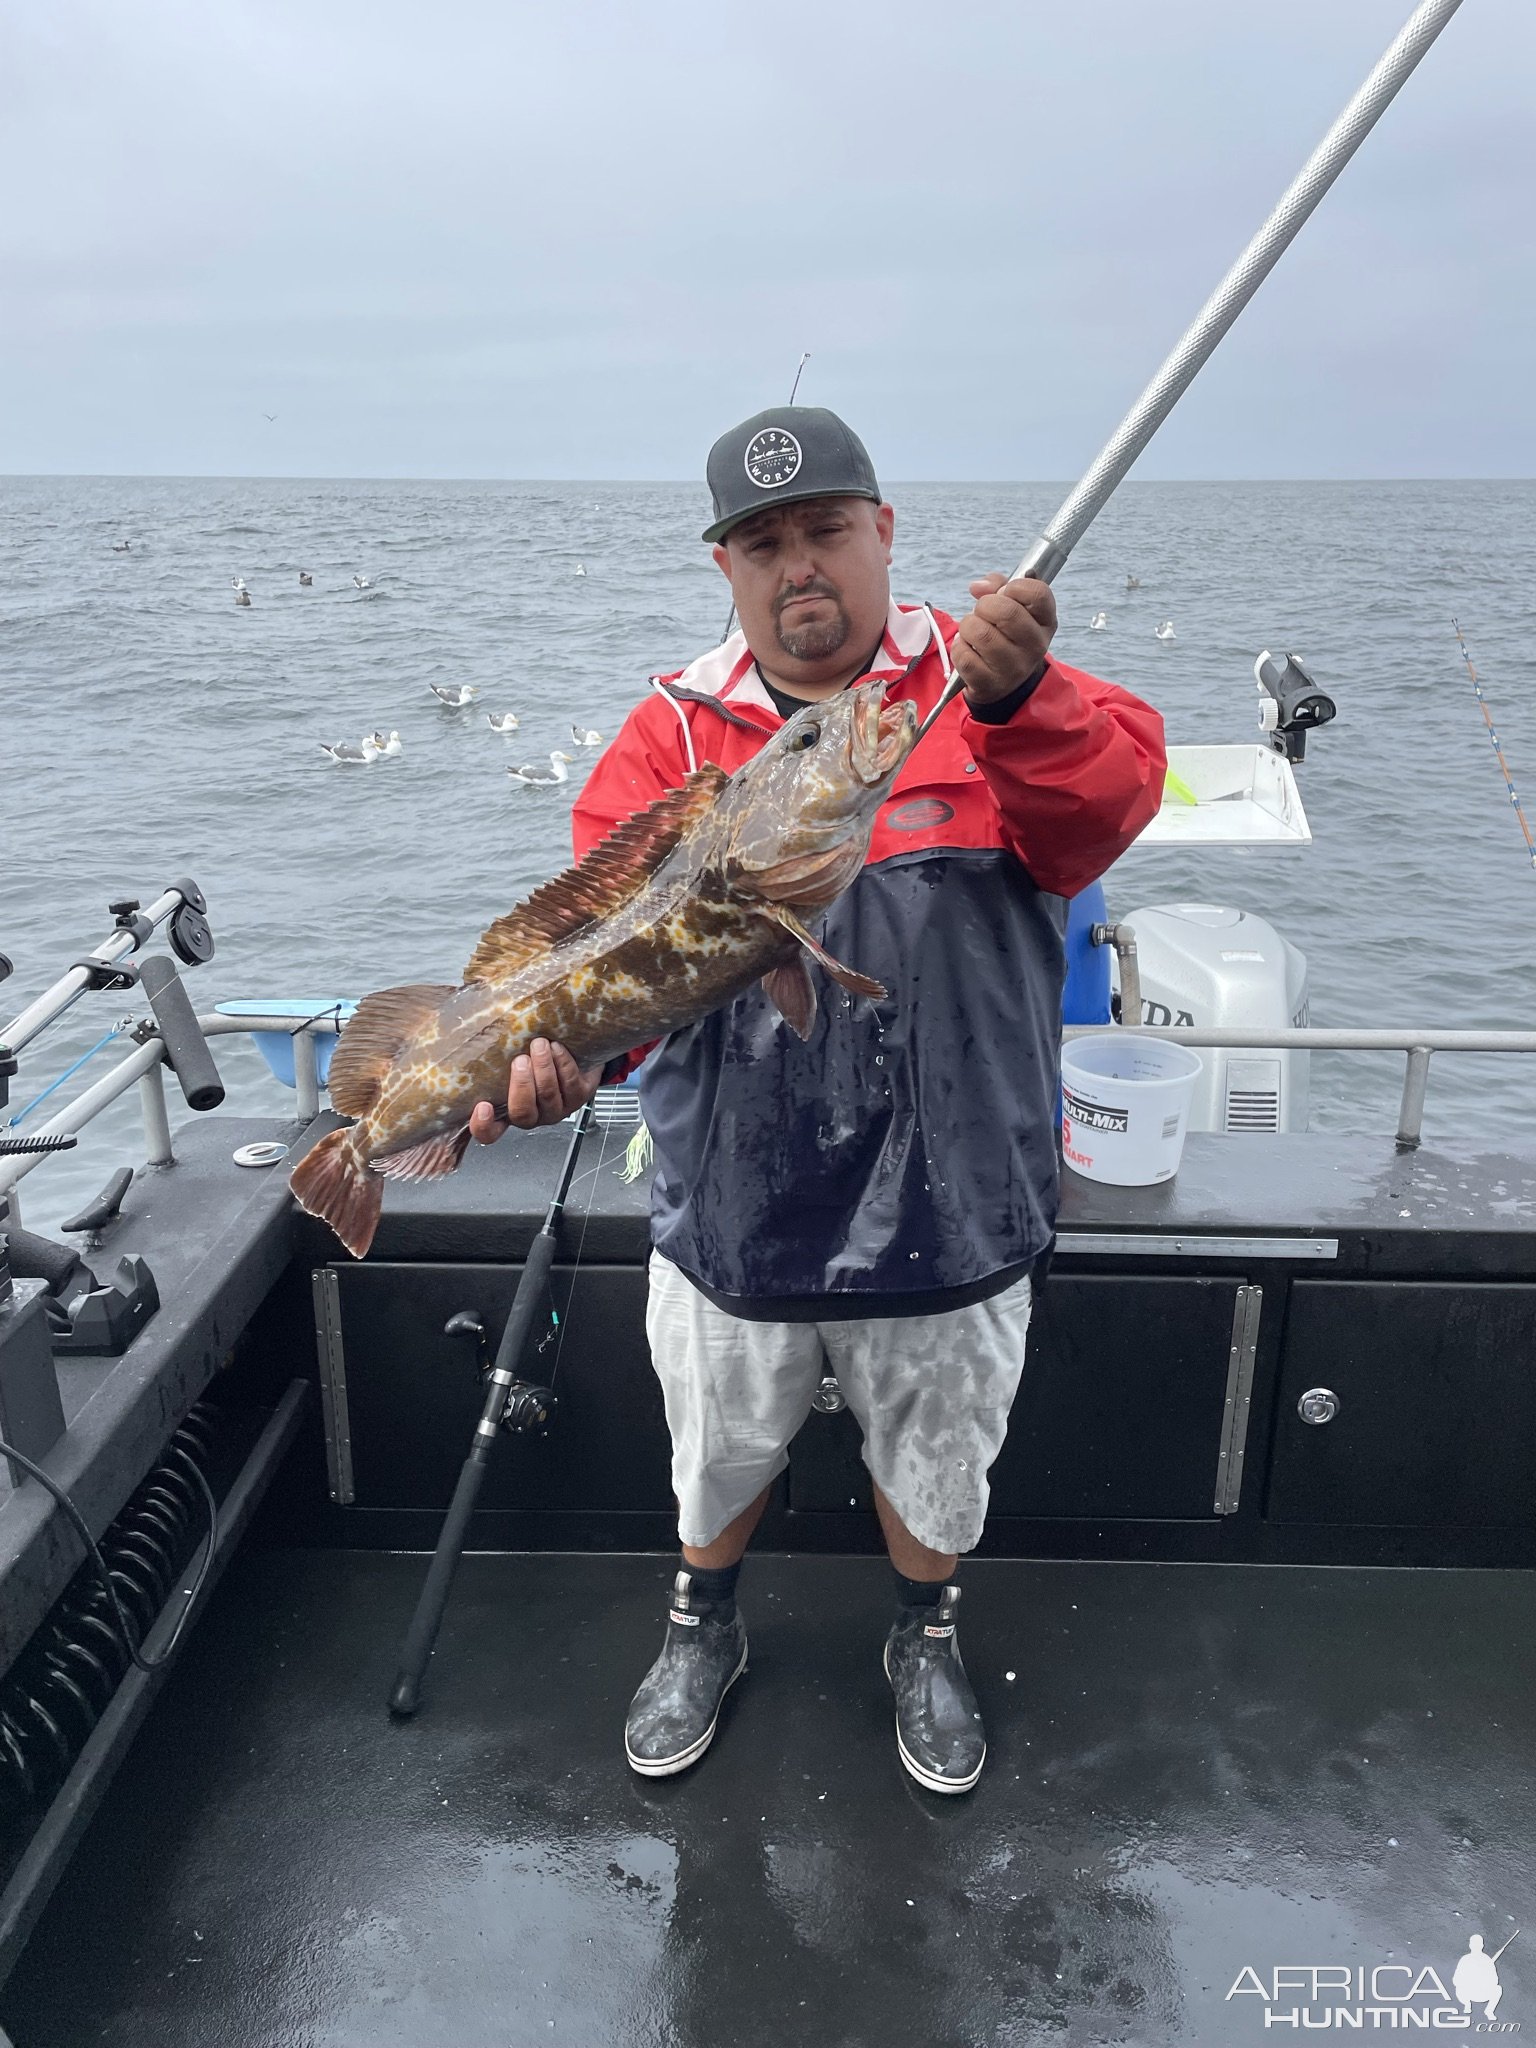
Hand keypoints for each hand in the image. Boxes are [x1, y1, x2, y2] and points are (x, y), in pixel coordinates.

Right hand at [469, 1038, 602, 1142]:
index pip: (489, 1132)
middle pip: (522, 1113)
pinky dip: (563, 1064)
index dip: (483, 1125)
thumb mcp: (500, 1047)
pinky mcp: (580, 1096)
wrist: (575, 1047)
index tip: (482, 1106)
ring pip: (548, 1096)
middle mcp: (532, 1114)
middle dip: (521, 1086)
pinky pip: (571, 1084)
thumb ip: (476, 1038)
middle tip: (520, 1061)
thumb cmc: (529, 1050)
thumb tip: (446, 1006)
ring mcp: (556, 1108)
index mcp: (506, 1110)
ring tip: (539, 1045)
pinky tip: (557, 1048)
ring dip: (543, 1069)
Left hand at [952, 573, 1056, 703]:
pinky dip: (959, 647)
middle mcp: (1035, 646)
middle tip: (982, 613)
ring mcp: (1013, 668)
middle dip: (984, 605)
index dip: (1015, 586)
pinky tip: (968, 650)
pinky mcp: (990, 683)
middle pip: (1006, 611)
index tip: (1005, 593)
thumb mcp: (1011, 606)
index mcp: (1045, 622)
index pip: (1038, 593)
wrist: (1003, 682)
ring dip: (968, 626)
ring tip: (973, 632)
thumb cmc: (1006, 635)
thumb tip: (978, 587)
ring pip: (980, 632)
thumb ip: (997, 586)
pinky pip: (964, 656)